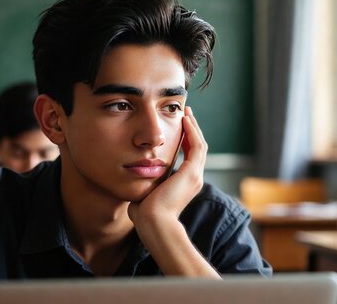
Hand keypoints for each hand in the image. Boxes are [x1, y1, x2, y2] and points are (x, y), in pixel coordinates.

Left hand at [128, 106, 207, 223]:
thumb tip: (136, 176)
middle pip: (198, 147)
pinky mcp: (192, 172)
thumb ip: (146, 183)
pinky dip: (192, 131)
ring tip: (186, 113)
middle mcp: (194, 178)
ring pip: (200, 144)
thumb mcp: (147, 192)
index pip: (189, 156)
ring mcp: (195, 175)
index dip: (185, 139)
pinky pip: (197, 145)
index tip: (178, 126)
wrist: (154, 223)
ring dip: (193, 127)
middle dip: (192, 129)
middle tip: (185, 114)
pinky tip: (185, 119)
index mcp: (185, 183)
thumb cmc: (145, 213)